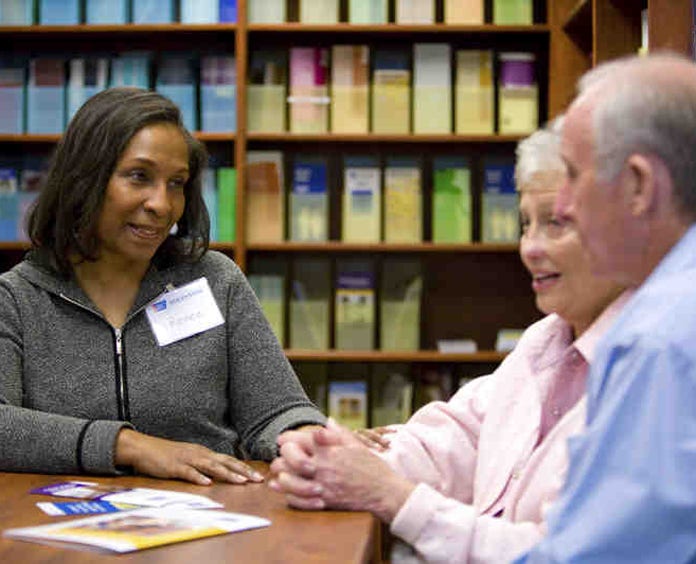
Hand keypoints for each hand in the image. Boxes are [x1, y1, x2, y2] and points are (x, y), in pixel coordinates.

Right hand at [115, 429, 263, 485]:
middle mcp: (200, 454)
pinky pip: (188, 472)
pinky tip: (207, 483)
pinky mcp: (174, 466)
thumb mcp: (189, 458)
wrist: (143, 448)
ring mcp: (187, 459)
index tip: (258, 475)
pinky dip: (199, 477)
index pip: (229, 460)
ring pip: (211, 466)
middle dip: (243, 471)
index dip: (244, 467)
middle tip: (258, 479)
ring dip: (228, 474)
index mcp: (204, 453)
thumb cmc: (167, 455)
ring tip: (241, 481)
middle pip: (226, 462)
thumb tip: (219, 474)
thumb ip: (203, 465)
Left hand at [269, 420, 414, 522]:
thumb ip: (338, 433)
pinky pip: (299, 501)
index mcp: (330, 450)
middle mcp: (323, 467)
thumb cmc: (372, 467)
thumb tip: (327, 421)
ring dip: (281, 476)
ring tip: (279, 474)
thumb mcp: (357, 445)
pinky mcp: (324, 502)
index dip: (287, 437)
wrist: (385, 493)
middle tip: (279, 457)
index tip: (282, 439)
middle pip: (290, 459)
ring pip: (290, 481)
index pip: (300, 439)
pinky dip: (289, 496)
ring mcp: (323, 486)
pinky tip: (286, 491)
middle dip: (282, 456)